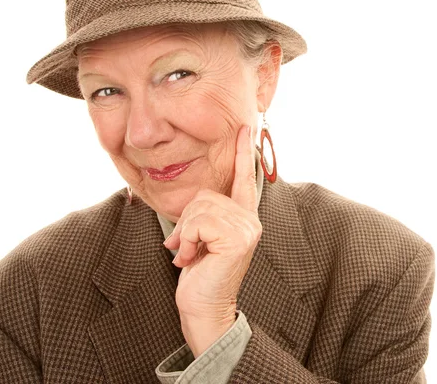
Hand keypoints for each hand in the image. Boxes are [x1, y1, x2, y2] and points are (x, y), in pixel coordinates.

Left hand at [163, 124, 261, 356]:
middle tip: (186, 246)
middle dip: (186, 220)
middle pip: (206, 195)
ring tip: (190, 254)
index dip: (243, 153)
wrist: (203, 308)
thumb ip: (205, 215)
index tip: (246, 129)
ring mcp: (247, 228)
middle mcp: (250, 220)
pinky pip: (198, 222)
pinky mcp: (239, 238)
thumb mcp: (201, 237)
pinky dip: (188, 240)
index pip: (244, 179)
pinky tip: (193, 259)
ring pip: (200, 207)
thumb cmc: (200, 273)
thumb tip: (196, 203)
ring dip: (185, 233)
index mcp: (243, 217)